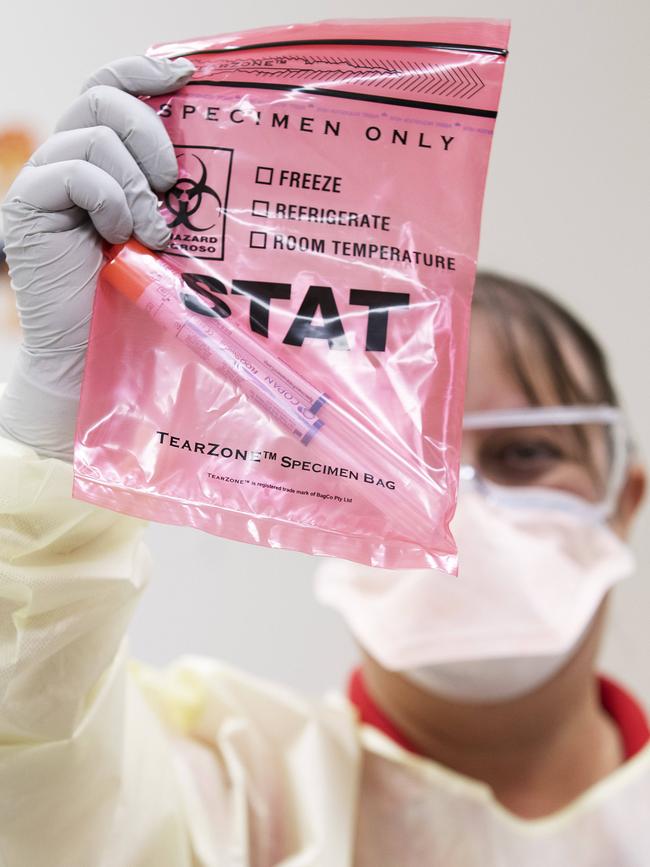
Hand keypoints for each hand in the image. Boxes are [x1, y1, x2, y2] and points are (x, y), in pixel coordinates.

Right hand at [0, 55, 194, 460]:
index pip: (108, 89)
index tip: (186, 75)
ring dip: (135, 181)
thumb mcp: (164, 233)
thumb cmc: (137, 298)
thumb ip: (173, 193)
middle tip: (172, 179)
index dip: (142, 72)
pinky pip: (74, 172)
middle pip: (100, 97)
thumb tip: (223, 156)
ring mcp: (42, 182)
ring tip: (153, 229)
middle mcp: (64, 161)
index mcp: (96, 160)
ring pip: (90, 135)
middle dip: (147, 130)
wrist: (94, 353)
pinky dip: (109, 199)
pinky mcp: (27, 207)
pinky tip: (123, 235)